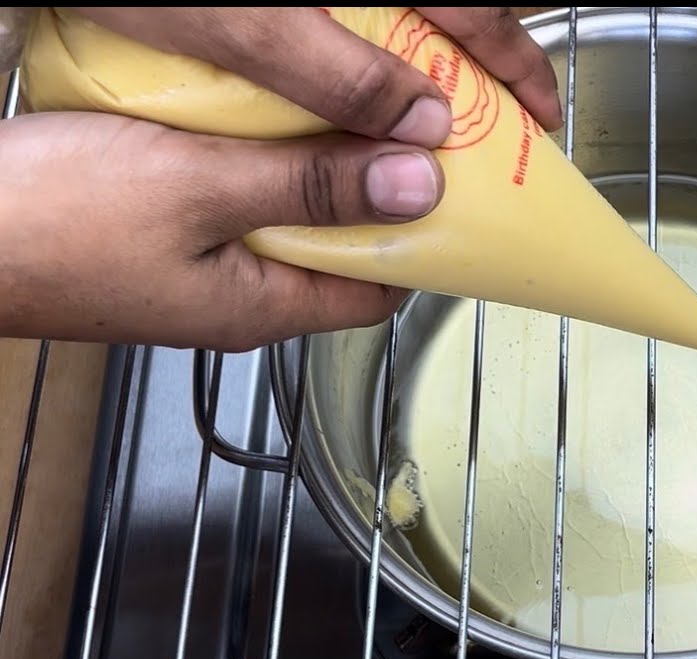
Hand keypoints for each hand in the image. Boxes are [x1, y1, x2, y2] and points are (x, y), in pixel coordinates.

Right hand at [0, 111, 443, 352]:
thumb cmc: (44, 225)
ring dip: (312, 166)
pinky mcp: (155, 230)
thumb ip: (309, 185)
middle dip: (372, 190)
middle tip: (398, 128)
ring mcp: (194, 265)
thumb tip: (417, 185)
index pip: (379, 290)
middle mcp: (235, 296)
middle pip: (336, 246)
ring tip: (337, 111)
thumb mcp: (199, 190)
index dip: (420, 240)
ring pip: (284, 214)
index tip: (449, 184)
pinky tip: (256, 113)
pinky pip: (231, 194)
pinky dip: (256, 156)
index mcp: (260, 307)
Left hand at [70, 7, 564, 146]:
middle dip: (478, 73)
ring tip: (427, 129)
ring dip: (421, 72)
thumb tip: (423, 128)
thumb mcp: (250, 26)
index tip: (542, 117)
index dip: (520, 67)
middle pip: (449, 14)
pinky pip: (350, 25)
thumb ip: (343, 76)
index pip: (481, 11)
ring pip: (400, 22)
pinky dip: (365, 64)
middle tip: (489, 133)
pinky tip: (348, 100)